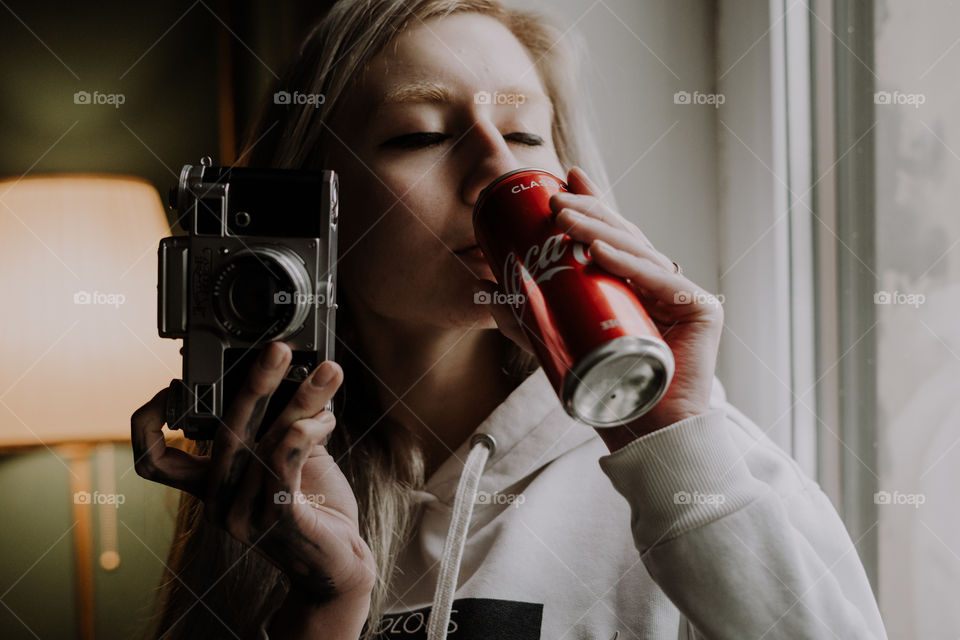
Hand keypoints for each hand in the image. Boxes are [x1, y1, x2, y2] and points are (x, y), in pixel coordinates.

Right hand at [131, 342, 376, 603]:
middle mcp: (217, 501)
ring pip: (264, 441)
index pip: (154, 462)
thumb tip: (285, 368)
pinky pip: (282, 467)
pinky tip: (322, 418)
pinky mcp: (276, 522)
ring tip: (329, 374)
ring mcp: (243, 515)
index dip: (148, 425)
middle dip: (253, 383)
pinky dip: (302, 434)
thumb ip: (276, 422)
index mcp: (210, 484)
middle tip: (277, 349)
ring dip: (301, 400)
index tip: (170, 385)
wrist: (340, 561)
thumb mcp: (288, 456)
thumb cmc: (313, 504)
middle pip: (222, 433)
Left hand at [479, 167, 722, 445]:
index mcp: (633, 287)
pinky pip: (660, 281)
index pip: (611, 237)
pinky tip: (600, 249)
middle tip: (555, 196)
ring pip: (638, 251)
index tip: (564, 177)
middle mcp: (660, 285)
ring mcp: (683, 295)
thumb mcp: (557, 344)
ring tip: (565, 217)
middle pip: (624, 237)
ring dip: (600, 229)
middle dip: (589, 210)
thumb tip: (487, 288)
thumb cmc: (606, 393)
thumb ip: (528, 316)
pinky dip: (629, 263)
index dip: (591, 204)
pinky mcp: (702, 309)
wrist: (645, 433)